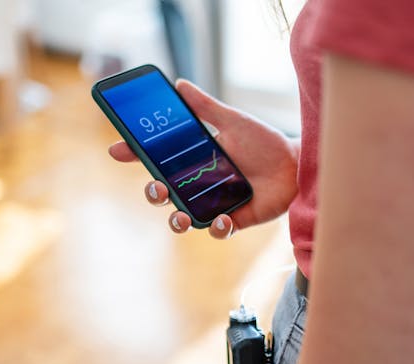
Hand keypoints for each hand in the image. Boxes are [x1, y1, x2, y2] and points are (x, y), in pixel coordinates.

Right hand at [108, 79, 298, 237]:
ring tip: (179, 215)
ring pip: (182, 217)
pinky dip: (216, 227)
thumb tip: (179, 84)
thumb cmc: (264, 143)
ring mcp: (213, 203)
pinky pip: (216, 229)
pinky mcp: (233, 219)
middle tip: (157, 186)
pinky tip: (223, 219)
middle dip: (152, 192)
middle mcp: (198, 183)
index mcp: (193, 158)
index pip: (157, 158)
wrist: (296, 166)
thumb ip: (206, 107)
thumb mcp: (233, 121)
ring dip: (175, 219)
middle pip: (163, 192)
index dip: (135, 155)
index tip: (118, 150)